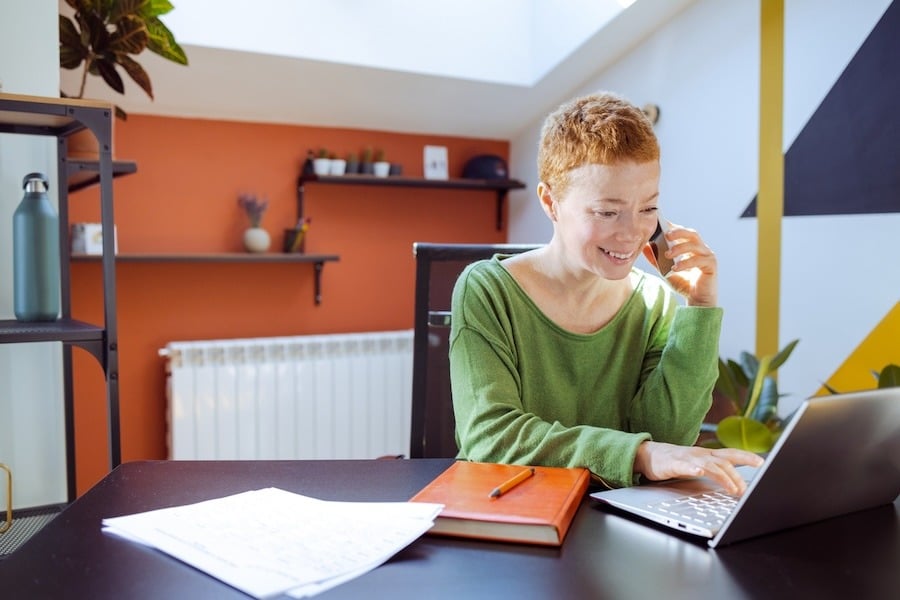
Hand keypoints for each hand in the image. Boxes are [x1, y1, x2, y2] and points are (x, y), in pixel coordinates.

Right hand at [633, 441, 763, 494]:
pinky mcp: (673, 463)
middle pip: (724, 462)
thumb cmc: (676, 462)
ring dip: (723, 477)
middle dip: (737, 476)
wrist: (649, 455)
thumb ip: (715, 471)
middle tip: (746, 491)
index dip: (746, 456)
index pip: (731, 454)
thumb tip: (736, 484)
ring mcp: (687, 458)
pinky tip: (698, 472)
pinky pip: (684, 465)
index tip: (761, 461)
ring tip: (733, 488)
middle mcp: (700, 454)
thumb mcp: (699, 465)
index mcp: (708, 455)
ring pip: (709, 465)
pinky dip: (692, 468)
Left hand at [662, 225, 717, 306]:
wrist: (697, 302)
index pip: (682, 232)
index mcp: (691, 247)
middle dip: (678, 232)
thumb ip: (656, 260)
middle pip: (692, 233)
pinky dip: (686, 263)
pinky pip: (698, 260)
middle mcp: (701, 249)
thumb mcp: (665, 271)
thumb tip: (644, 247)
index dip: (672, 227)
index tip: (660, 224)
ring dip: (680, 248)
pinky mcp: (711, 266)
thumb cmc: (684, 284)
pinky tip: (675, 268)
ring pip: (695, 245)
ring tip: (667, 254)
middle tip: (666, 235)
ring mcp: (707, 256)